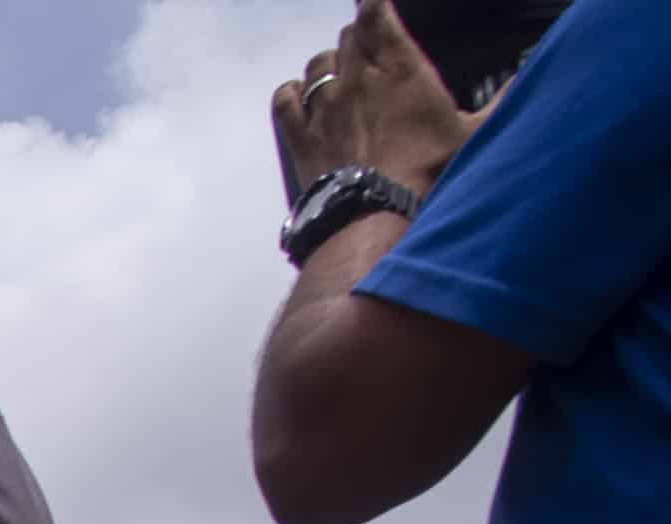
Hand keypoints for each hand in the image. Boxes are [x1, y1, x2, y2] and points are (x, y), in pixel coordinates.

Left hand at [275, 0, 482, 202]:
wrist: (375, 215)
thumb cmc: (427, 173)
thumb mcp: (475, 133)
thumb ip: (501, 101)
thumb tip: (525, 79)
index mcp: (400, 69)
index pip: (377, 15)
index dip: (373, 3)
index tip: (374, 2)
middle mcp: (357, 80)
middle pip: (349, 37)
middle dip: (360, 37)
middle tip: (371, 49)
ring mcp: (324, 107)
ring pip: (317, 64)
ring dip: (329, 63)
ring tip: (340, 74)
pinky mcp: (301, 136)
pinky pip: (285, 100)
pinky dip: (291, 93)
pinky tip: (299, 95)